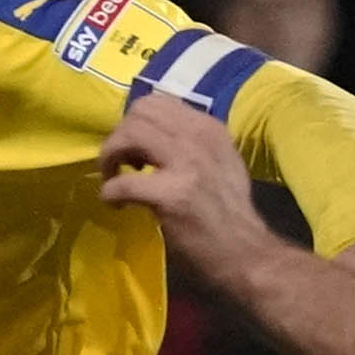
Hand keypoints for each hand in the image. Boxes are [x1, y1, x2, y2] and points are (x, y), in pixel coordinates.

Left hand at [100, 93, 278, 286]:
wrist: (245, 252)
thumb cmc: (229, 213)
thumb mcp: (221, 162)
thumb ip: (193, 144)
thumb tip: (153, 138)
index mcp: (209, 128)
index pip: (159, 102)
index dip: (136, 122)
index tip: (135, 148)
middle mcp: (199, 137)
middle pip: (140, 112)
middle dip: (120, 136)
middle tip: (120, 164)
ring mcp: (186, 164)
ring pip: (129, 135)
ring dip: (110, 157)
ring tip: (113, 179)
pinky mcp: (171, 195)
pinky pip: (124, 183)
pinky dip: (110, 193)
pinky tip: (116, 205)